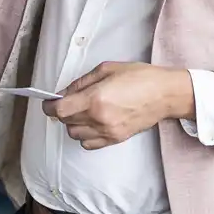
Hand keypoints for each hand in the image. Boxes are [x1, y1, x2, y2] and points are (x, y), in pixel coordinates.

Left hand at [46, 62, 195, 149]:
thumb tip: (63, 93)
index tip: (48, 102)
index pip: (59, 110)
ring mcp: (107, 132)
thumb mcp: (107, 69)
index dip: (49, 107)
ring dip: (73, 123)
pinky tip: (92, 123)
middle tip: (69, 101)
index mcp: (95, 99)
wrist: (165, 94)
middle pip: (66, 122)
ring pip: (75, 135)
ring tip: (82, 112)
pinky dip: (85, 136)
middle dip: (62, 111)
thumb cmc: (140, 77)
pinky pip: (89, 144)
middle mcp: (99, 118)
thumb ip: (81, 82)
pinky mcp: (116, 139)